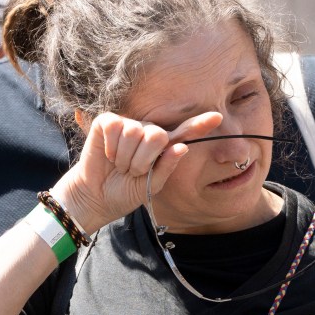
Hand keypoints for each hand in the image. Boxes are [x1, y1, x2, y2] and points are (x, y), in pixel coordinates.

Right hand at [54, 110, 222, 232]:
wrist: (96, 197)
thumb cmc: (125, 192)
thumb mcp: (151, 186)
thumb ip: (167, 167)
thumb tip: (182, 147)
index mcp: (162, 147)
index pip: (184, 132)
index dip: (200, 124)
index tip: (218, 117)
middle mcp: (147, 132)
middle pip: (157, 135)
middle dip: (143, 160)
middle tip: (131, 171)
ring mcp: (128, 125)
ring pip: (134, 133)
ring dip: (125, 157)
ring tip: (118, 165)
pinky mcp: (108, 122)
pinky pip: (116, 126)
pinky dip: (111, 146)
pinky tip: (107, 154)